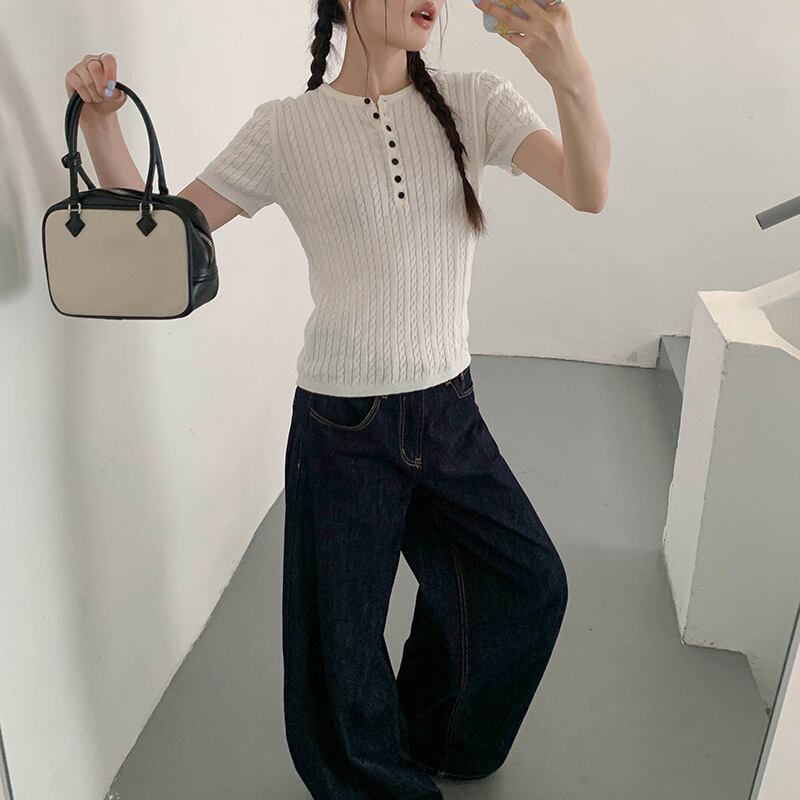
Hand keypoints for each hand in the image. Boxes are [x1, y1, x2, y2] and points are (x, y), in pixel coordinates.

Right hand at [64, 53, 126, 123]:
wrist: (96, 112)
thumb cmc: (108, 101)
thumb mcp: (118, 99)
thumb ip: (119, 94)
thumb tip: (112, 91)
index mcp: (105, 62)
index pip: (108, 58)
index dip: (110, 71)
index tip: (112, 84)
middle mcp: (91, 61)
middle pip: (95, 67)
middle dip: (101, 86)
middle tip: (104, 95)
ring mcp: (79, 67)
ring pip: (88, 80)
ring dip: (95, 94)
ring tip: (97, 98)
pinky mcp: (70, 76)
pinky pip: (79, 85)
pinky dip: (86, 96)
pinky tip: (88, 98)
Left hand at [472, 0, 590, 90]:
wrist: (568, 70)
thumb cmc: (563, 45)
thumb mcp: (561, 21)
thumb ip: (545, 10)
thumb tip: (519, 5)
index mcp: (558, 9)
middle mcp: (547, 19)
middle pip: (522, 0)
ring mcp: (536, 33)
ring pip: (509, 17)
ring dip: (492, 8)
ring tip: (480, 2)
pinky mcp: (528, 47)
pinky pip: (510, 35)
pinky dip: (501, 29)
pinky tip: (493, 24)